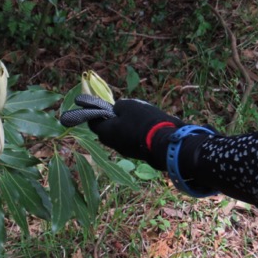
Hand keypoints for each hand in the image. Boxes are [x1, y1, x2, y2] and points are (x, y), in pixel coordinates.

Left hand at [70, 96, 184, 169]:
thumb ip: (118, 106)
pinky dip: (132, 132)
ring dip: (123, 126)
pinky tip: (143, 125)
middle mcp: (112, 144)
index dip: (94, 112)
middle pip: (106, 130)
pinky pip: (130, 140)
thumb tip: (116, 110)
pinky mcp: (137, 153)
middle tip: (120, 109)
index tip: (99, 104)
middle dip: (110, 119)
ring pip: (119, 136)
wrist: (164, 141)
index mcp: (105, 133)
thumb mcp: (128, 105)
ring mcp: (125, 150)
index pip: (92, 123)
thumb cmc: (142, 120)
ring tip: (135, 115)